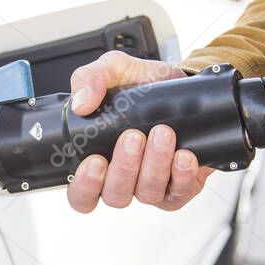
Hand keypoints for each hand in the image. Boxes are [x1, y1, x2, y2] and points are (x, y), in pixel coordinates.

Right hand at [65, 51, 213, 212]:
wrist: (184, 84)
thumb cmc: (143, 85)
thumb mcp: (113, 69)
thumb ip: (90, 78)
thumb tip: (81, 103)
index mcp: (97, 160)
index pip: (81, 194)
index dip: (85, 186)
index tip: (95, 161)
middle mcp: (122, 179)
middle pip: (115, 195)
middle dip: (124, 167)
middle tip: (133, 137)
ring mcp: (151, 186)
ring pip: (147, 193)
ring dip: (155, 165)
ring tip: (162, 134)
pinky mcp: (181, 187)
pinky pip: (180, 192)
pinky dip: (182, 175)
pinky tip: (184, 155)